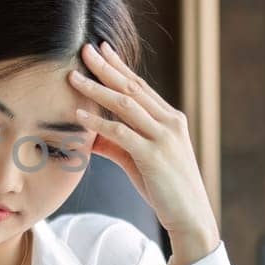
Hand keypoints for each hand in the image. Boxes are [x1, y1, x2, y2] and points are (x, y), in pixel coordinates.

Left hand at [68, 41, 219, 264]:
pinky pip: (121, 133)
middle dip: (106, 67)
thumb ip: (117, 145)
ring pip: (125, 105)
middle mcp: (169, 122)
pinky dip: (98, 122)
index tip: (102, 49)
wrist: (190, 216)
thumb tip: (89, 136)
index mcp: (170, 119)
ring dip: (97, 89)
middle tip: (84, 49)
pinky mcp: (154, 155)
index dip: (119, 66)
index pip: (140, 85)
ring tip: (74, 77)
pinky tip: (79, 115)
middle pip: (132, 87)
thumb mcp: (139, 161)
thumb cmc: (164, 188)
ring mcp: (163, 137)